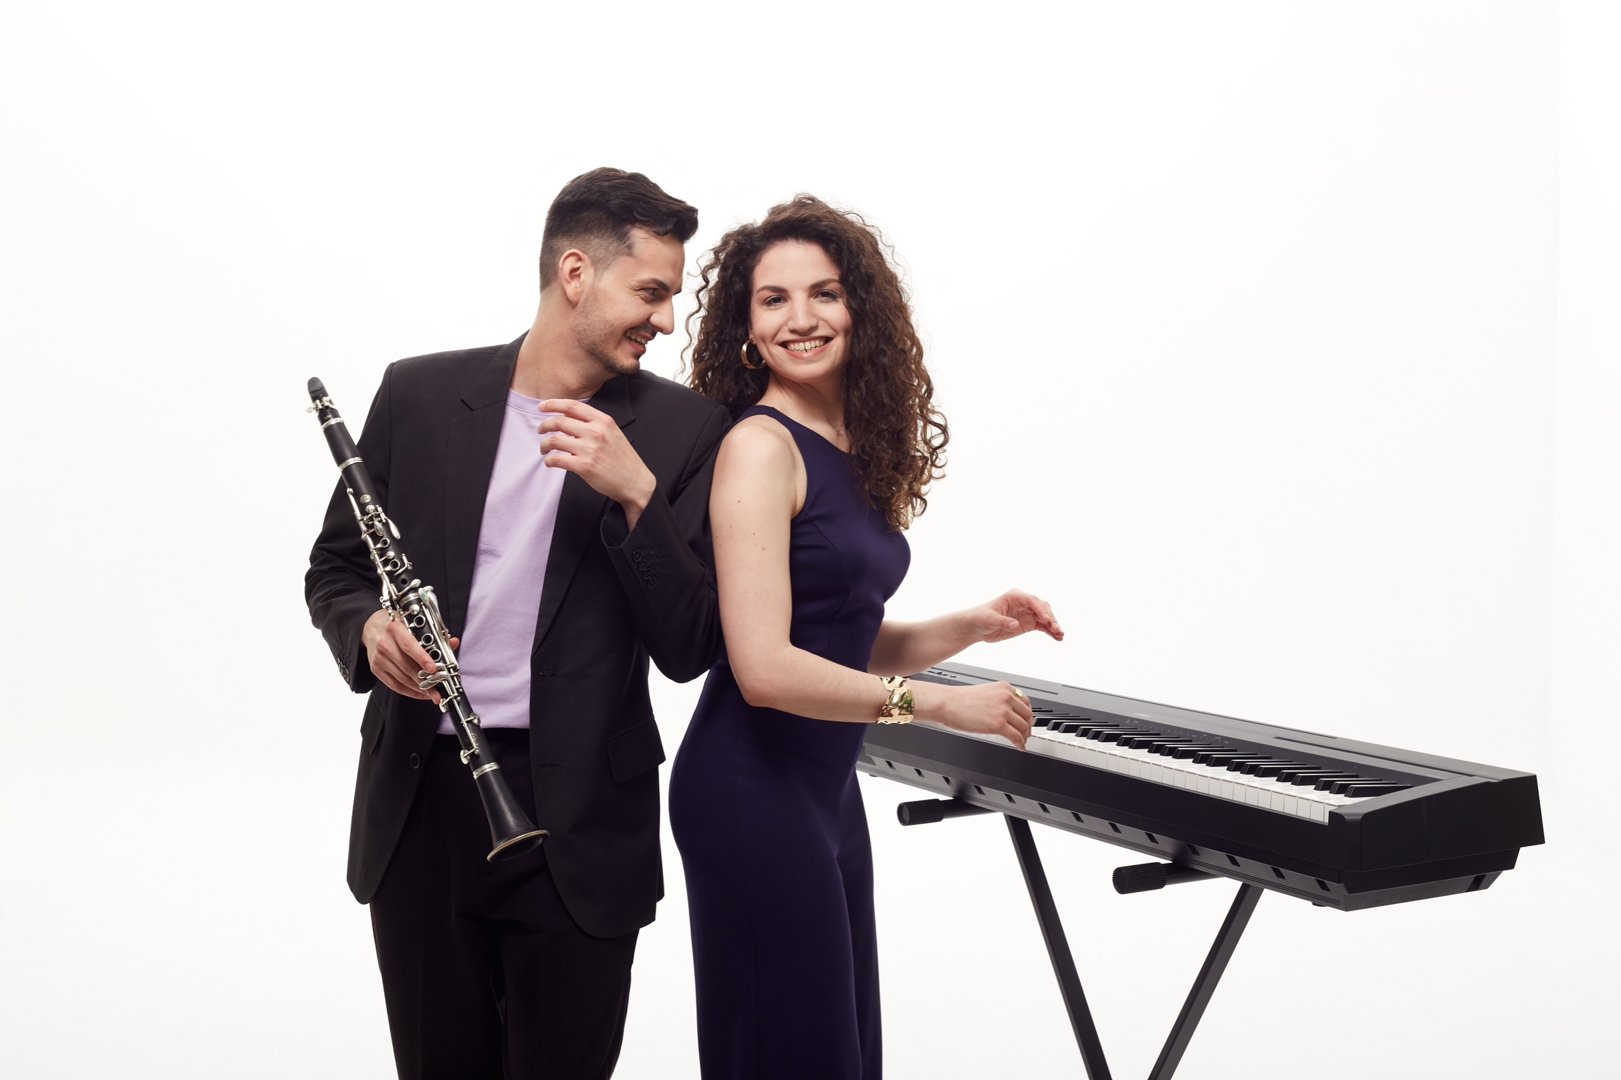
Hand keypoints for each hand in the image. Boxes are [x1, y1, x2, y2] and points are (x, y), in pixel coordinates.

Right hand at [361, 609, 459, 702]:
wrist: (372, 627)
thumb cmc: (398, 625)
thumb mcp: (413, 624)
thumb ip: (434, 634)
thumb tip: (454, 642)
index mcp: (395, 628)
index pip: (409, 645)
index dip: (422, 658)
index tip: (434, 669)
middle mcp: (384, 643)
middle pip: (406, 666)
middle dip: (425, 681)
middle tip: (438, 691)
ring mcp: (379, 658)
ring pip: (402, 678)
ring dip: (419, 688)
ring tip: (432, 694)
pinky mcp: (376, 669)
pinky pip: (394, 685)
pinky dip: (409, 691)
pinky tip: (421, 693)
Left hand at [538, 399, 656, 526]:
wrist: (635, 482)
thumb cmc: (623, 459)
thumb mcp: (613, 433)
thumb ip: (595, 424)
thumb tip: (569, 419)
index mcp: (603, 421)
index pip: (572, 406)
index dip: (553, 404)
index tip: (542, 407)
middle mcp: (596, 432)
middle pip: (559, 421)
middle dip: (545, 425)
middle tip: (541, 430)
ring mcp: (590, 449)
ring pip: (555, 440)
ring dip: (544, 444)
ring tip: (544, 449)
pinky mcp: (584, 466)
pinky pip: (557, 459)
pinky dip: (549, 460)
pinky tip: (550, 462)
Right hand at [913, 680, 1032, 749]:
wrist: (947, 703)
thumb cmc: (958, 699)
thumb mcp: (984, 692)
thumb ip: (997, 700)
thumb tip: (1003, 713)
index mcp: (1004, 687)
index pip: (1025, 701)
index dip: (1028, 714)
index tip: (1027, 721)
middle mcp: (1006, 697)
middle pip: (1027, 714)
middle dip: (1028, 726)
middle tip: (1026, 733)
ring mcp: (1003, 710)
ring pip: (1024, 726)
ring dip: (1025, 736)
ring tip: (1022, 742)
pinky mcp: (998, 724)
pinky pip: (1016, 736)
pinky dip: (1020, 743)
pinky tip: (1019, 747)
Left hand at [965, 589, 1063, 643]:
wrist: (976, 626)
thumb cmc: (980, 618)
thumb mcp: (989, 620)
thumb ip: (1003, 622)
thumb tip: (1015, 624)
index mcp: (1014, 596)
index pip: (1032, 600)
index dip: (1040, 609)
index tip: (1046, 619)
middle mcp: (1023, 602)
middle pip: (1042, 607)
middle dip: (1050, 618)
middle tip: (1056, 629)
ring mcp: (1027, 612)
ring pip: (1045, 617)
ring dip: (1053, 625)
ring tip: (1060, 635)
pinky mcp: (1028, 622)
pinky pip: (1042, 626)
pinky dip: (1050, 631)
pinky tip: (1057, 638)